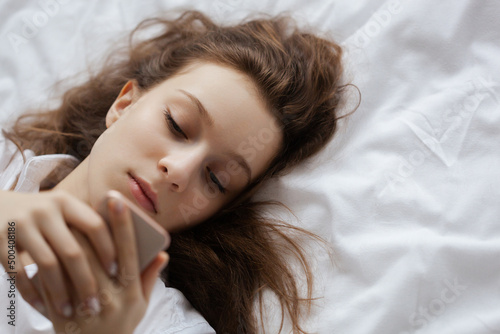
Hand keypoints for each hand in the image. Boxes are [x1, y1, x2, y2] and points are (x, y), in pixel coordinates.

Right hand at [0, 189, 116, 316]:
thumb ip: (88, 224)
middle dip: (86, 282)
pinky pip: (19, 273)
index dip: (108, 250)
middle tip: (95, 305)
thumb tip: (127, 250)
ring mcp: (20, 225)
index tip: (118, 273)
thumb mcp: (64, 210)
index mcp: (66, 201)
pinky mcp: (0, 241)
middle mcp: (44, 210)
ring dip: (60, 293)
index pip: (95, 226)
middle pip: (72, 251)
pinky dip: (32, 293)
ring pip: (47, 266)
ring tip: (70, 312)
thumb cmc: (44, 214)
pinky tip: (43, 308)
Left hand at [42, 198, 168, 333]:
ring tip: (67, 218)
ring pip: (73, 264)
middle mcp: (109, 300)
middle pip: (97, 254)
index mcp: (130, 294)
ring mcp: (84, 308)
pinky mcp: (62, 314)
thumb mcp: (141, 305)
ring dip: (70, 238)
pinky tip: (50, 245)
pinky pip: (53, 282)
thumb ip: (149, 278)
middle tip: (88, 203)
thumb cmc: (122, 324)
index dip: (123, 225)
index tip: (117, 201)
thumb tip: (162, 254)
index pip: (128, 253)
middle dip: (91, 226)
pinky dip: (51, 261)